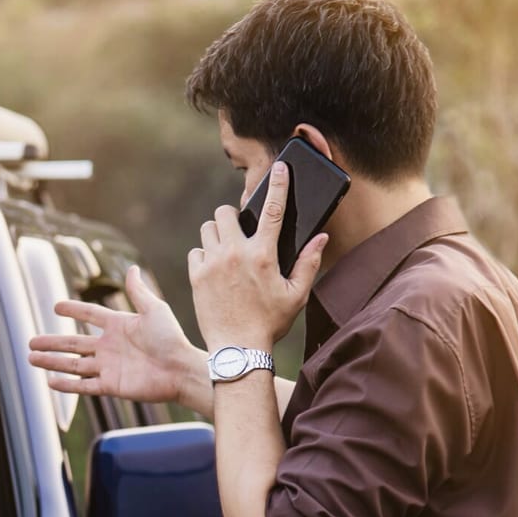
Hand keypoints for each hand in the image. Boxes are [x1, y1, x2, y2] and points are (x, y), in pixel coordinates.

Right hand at [28, 265, 203, 405]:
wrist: (181, 369)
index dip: (74, 309)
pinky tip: (50, 382)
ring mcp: (108, 367)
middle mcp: (109, 347)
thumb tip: (132, 268)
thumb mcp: (155, 310)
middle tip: (30, 342)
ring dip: (52, 362)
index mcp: (118, 326)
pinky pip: (84, 385)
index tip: (56, 306)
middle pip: (73, 343)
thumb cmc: (171, 338)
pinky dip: (67, 385)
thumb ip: (138, 292)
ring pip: (73, 364)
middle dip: (51, 343)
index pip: (90, 315)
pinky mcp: (111, 385)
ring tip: (31, 359)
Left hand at [189, 159, 327, 350]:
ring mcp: (213, 264)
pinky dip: (204, 255)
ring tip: (227, 251)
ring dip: (217, 234)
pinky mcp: (196, 276)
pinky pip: (196, 251)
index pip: (273, 210)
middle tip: (241, 233)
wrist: (237, 349)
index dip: (279, 185)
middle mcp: (236, 253)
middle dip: (233, 217)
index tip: (281, 167)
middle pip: (226, 213)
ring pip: (208, 229)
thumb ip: (308, 263)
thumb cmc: (270, 323)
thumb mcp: (296, 295)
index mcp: (263, 255)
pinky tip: (214, 270)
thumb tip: (321, 237)